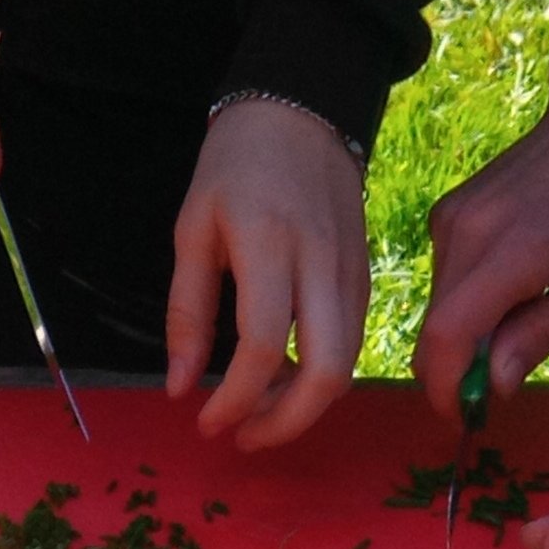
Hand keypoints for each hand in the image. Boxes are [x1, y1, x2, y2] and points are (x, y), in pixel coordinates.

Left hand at [166, 100, 368, 449]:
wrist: (302, 112)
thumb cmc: (235, 167)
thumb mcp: (193, 231)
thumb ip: (187, 313)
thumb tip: (181, 388)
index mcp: (268, 247)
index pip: (261, 347)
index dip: (235, 400)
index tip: (205, 422)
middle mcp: (321, 265)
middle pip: (327, 373)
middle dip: (286, 423)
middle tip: (243, 437)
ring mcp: (352, 272)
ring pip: (347, 364)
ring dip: (303, 404)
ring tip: (256, 408)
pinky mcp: (366, 276)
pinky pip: (351, 341)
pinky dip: (320, 373)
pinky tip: (282, 374)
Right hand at [413, 0, 548, 415]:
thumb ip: (542, 332)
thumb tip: (494, 385)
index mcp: (510, 251)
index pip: (446, 337)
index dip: (446, 389)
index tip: (465, 420)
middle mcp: (463, 232)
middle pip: (437, 328)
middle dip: (460, 370)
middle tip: (503, 391)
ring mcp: (451, 218)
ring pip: (441, 306)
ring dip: (472, 333)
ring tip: (531, 318)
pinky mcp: (451, 212)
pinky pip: (449, 279)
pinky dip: (474, 301)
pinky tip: (522, 286)